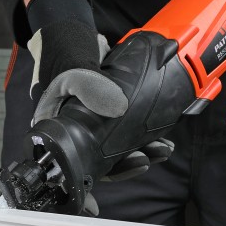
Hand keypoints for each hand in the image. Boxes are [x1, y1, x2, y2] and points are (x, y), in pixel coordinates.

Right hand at [26, 0, 175, 186]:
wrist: (74, 40)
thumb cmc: (65, 58)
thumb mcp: (70, 74)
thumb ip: (87, 88)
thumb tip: (118, 107)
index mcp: (61, 133)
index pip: (78, 166)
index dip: (95, 180)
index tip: (116, 185)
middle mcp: (80, 134)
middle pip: (104, 162)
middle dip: (130, 163)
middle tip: (149, 157)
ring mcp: (97, 127)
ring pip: (119, 150)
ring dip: (143, 152)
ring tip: (163, 148)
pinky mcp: (113, 117)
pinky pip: (129, 134)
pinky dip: (146, 137)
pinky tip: (162, 137)